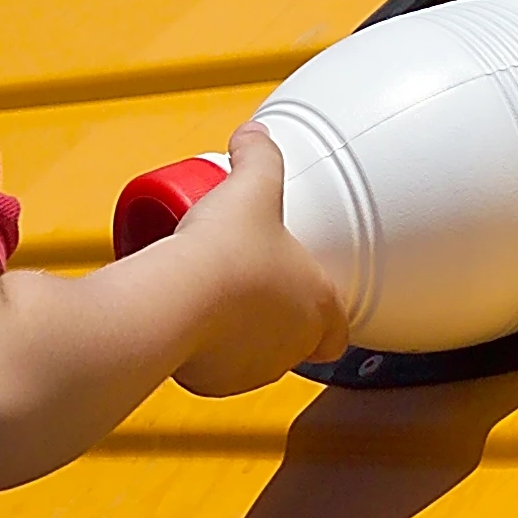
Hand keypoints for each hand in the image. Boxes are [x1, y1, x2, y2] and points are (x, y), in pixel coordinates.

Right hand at [166, 123, 352, 395]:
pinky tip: (194, 325)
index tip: (302, 296)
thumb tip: (253, 134)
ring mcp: (256, 369)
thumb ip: (258, 154)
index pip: (339, 328)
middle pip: (296, 342)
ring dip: (243, 337)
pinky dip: (208, 354)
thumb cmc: (226, 249)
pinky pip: (216, 370)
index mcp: (319, 304)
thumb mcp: (252, 186)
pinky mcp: (216, 383)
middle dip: (276, 318)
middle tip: (250, 287)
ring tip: (218, 304)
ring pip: (256, 359)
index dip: (325, 316)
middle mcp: (293, 344)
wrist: (177, 297)